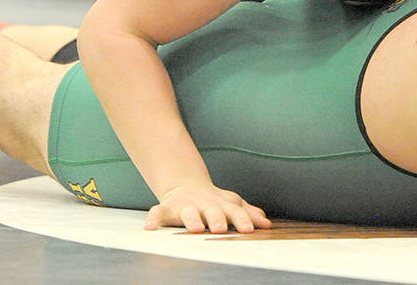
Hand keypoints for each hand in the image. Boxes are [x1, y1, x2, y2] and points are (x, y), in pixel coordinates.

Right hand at [143, 180, 271, 233]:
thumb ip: (247, 213)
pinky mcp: (166, 208)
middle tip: (221, 228)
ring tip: (194, 229)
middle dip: (216, 218)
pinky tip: (149, 228)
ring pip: (187, 212)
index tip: (249, 230)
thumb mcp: (231, 204)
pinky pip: (157, 212)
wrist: (186, 185)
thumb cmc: (213, 201)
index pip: (234, 211)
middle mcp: (204, 204)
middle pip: (212, 211)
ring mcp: (184, 205)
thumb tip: (266, 223)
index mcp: (221, 204)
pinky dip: (152, 218)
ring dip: (190, 219)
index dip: (242, 220)